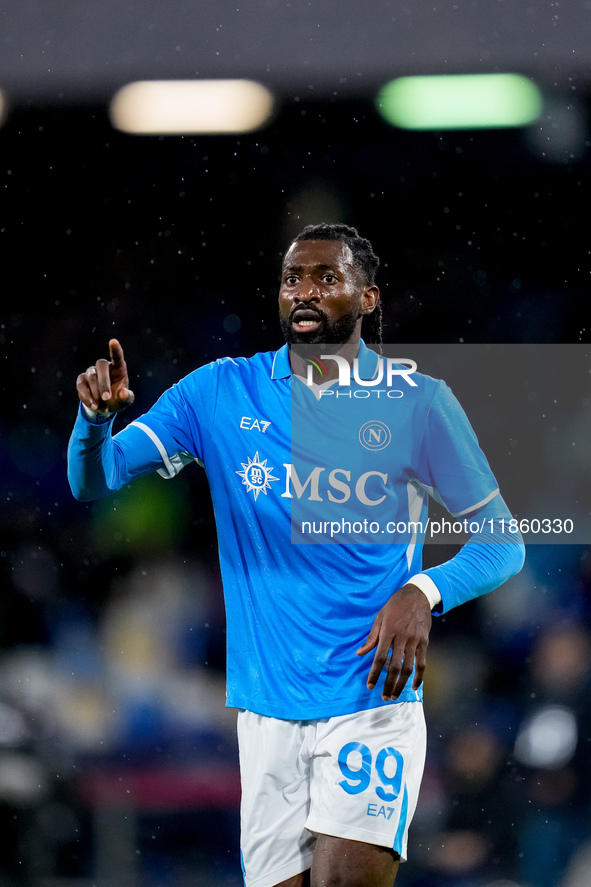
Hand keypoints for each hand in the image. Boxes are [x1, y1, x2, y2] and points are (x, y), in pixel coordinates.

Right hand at [76, 338, 134, 413]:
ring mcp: (91, 372)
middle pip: (101, 366)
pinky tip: (93, 405)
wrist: (104, 407)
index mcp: (118, 368)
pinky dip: (87, 396)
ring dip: (95, 392)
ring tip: (102, 405)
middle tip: (107, 398)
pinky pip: (81, 385)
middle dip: (103, 383)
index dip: (115, 349)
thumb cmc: (117, 400)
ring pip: (91, 376)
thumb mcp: (125, 402)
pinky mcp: (81, 381)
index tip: (113, 341)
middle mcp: (104, 367)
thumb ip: (126, 398)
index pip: (117, 356)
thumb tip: (123, 392)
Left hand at [356, 583, 431, 700]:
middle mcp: (401, 638)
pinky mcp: (424, 642)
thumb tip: (360, 653)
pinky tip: (415, 686)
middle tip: (384, 697)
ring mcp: (414, 641)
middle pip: (395, 667)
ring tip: (395, 695)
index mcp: (388, 632)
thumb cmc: (395, 606)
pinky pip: (422, 663)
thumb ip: (371, 637)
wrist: (417, 595)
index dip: (375, 673)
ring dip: (401, 684)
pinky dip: (419, 676)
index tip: (370, 685)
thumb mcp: (380, 617)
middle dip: (388, 684)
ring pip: (409, 668)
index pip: (380, 657)